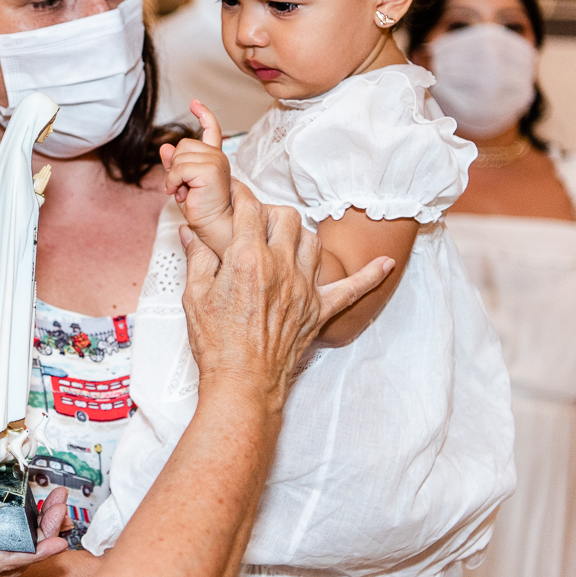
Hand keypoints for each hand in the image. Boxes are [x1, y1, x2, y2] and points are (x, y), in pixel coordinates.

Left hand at [0, 453, 70, 576]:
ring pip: (19, 550)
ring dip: (45, 537)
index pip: (9, 521)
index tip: (49, 493)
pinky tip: (48, 544)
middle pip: (20, 538)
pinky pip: (3, 557)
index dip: (33, 510)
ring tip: (62, 521)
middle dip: (47, 523)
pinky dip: (29, 552)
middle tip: (62, 506)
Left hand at [161, 100, 233, 254]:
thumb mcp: (181, 183)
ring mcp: (216, 161)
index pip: (211, 129)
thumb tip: (165, 147)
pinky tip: (182, 194)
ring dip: (174, 177)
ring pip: (178, 157)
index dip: (203, 114)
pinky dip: (174, 182)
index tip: (195, 103)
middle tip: (184, 188)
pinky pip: (178, 169)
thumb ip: (174, 164)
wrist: (212, 225)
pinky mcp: (210, 169)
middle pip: (182, 145)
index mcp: (213, 157)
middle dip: (175, 167)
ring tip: (185, 192)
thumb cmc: (200, 208)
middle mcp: (217, 156)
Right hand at [179, 181, 393, 408]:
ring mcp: (304, 288)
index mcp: (247, 260)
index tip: (235, 193)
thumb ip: (197, 259)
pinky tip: (385, 263)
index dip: (241, 196)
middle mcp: (280, 268)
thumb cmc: (216, 344)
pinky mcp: (319, 310)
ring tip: (284, 239)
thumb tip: (190, 235)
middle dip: (271, 211)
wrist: (242, 383)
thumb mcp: (195, 296)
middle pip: (287, 217)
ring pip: (313, 241)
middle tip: (256, 220)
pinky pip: (353, 289)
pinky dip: (370, 275)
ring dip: (299, 234)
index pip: (249, 210)